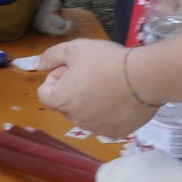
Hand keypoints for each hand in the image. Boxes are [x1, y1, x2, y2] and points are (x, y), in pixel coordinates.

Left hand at [36, 38, 155, 137]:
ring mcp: (96, 129)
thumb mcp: (75, 48)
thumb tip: (37, 64)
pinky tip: (122, 97)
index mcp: (62, 100)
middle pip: (66, 104)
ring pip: (86, 114)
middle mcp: (75, 119)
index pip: (44, 93)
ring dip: (91, 101)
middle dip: (73, 89)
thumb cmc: (106, 61)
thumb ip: (51, 56)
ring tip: (110, 84)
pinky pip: (106, 122)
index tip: (73, 68)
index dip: (55, 78)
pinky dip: (110, 112)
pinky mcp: (116, 133)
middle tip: (93, 72)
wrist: (145, 77)